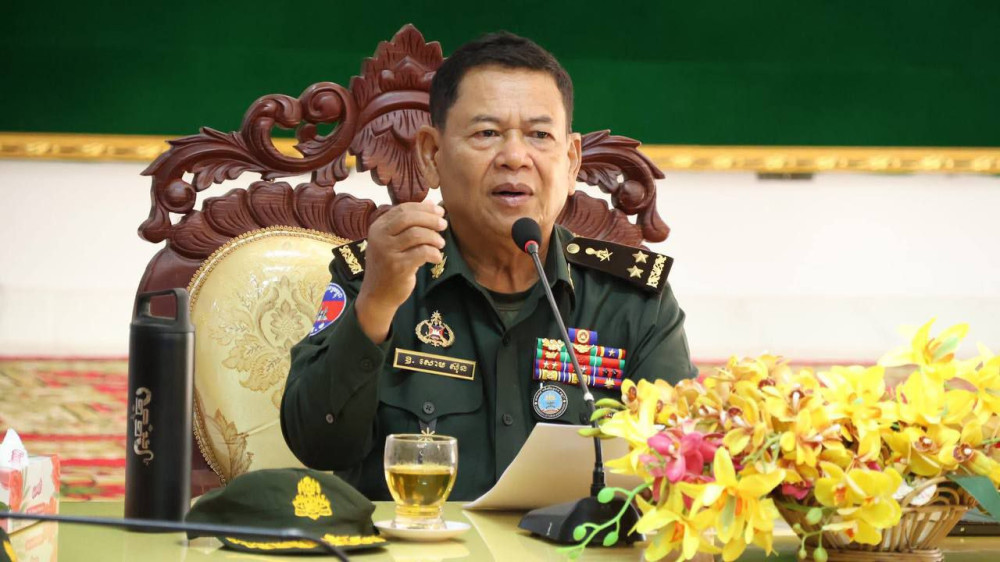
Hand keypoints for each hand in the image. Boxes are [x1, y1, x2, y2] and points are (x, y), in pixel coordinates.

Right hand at [355, 201, 446, 342]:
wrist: (377, 295)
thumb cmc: (388, 266)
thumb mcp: (391, 242)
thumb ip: (406, 225)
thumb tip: (431, 205)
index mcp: (378, 227)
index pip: (403, 209)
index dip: (424, 208)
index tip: (439, 211)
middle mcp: (380, 237)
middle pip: (410, 218)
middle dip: (431, 219)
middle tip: (443, 224)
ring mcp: (387, 252)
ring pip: (417, 234)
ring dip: (434, 237)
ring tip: (441, 243)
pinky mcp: (398, 267)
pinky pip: (422, 253)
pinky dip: (434, 253)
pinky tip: (437, 258)